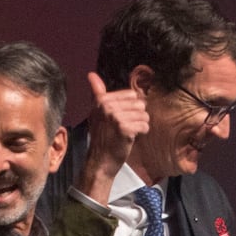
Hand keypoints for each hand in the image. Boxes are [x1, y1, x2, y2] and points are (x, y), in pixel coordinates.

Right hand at [76, 71, 148, 203]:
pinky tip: (132, 138)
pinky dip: (142, 132)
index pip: (131, 95)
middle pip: (139, 104)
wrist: (101, 161)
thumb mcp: (96, 113)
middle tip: (125, 127)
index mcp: (101, 100)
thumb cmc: (102, 137)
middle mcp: (107, 106)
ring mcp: (116, 117)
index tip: (120, 118)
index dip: (130, 108)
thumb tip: (91, 74)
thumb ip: (97, 94)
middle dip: (137, 116)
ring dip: (140, 125)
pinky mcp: (124, 129)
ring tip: (129, 132)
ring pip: (144, 115)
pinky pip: (144, 125)